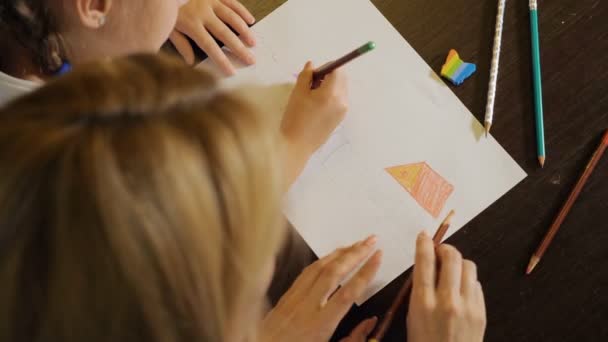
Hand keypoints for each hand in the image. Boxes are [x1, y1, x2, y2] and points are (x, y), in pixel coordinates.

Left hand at [170, 0, 255, 74]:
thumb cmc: (166, 8)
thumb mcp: (168, 27)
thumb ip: (181, 44)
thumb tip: (190, 62)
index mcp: (192, 25)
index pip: (209, 46)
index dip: (221, 60)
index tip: (231, 71)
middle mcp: (204, 14)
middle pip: (225, 34)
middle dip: (239, 49)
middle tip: (251, 60)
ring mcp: (211, 2)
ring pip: (232, 18)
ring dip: (244, 31)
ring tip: (253, 43)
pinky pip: (232, 2)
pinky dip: (243, 11)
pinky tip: (251, 21)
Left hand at [260, 236, 381, 341]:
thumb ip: (353, 338)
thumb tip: (371, 322)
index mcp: (320, 324)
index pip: (348, 293)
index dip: (365, 272)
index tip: (378, 256)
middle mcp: (307, 307)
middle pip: (334, 273)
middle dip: (355, 253)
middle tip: (371, 239)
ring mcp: (294, 299)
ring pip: (318, 267)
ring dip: (340, 253)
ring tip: (356, 243)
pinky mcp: (286, 296)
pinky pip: (305, 272)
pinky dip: (322, 260)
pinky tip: (330, 256)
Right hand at [281, 61, 347, 184]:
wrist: (297, 145)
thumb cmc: (295, 118)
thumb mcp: (298, 93)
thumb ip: (306, 76)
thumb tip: (312, 65)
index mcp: (332, 93)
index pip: (337, 70)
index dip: (325, 68)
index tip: (312, 75)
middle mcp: (342, 101)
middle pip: (342, 78)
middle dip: (329, 76)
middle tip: (312, 84)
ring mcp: (343, 110)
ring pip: (341, 88)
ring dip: (330, 86)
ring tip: (313, 96)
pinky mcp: (341, 118)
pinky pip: (340, 99)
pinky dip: (332, 96)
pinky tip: (317, 106)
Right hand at [407, 232, 485, 341]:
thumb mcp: (412, 317)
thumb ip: (419, 290)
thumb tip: (427, 265)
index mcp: (423, 302)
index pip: (425, 261)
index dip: (424, 243)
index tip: (424, 236)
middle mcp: (447, 301)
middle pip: (451, 257)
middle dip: (445, 248)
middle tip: (440, 251)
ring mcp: (467, 306)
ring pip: (468, 266)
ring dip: (458, 263)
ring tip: (451, 271)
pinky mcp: (481, 312)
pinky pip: (476, 284)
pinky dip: (468, 281)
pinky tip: (460, 290)